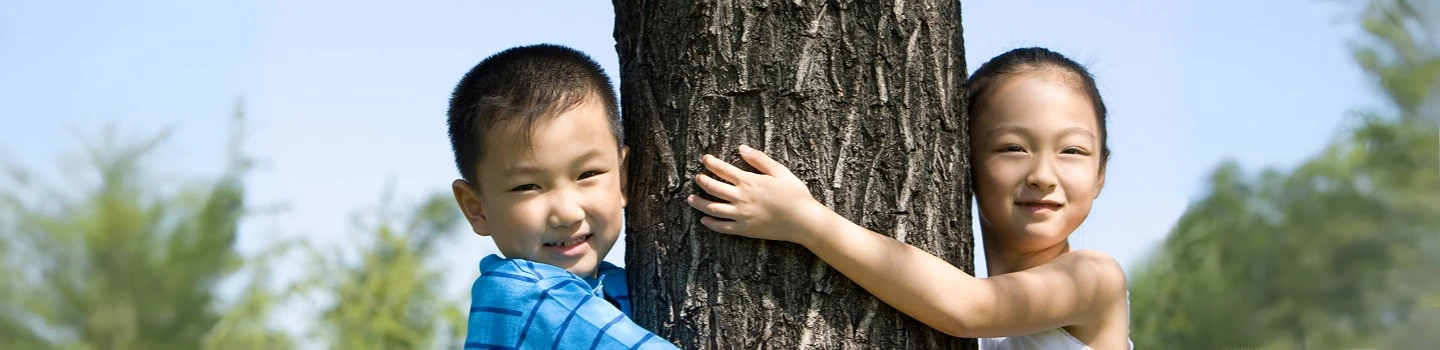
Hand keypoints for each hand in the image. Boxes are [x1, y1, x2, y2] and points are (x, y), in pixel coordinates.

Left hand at [686, 145, 834, 245]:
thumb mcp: (780, 171)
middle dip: (702, 180)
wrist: (803, 221)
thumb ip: (759, 159)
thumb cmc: (795, 194)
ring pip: (712, 208)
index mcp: (748, 181)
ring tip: (690, 199)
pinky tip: (704, 220)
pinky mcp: (744, 230)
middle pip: (713, 187)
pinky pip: (722, 227)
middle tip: (697, 177)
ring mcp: (740, 215)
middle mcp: (740, 197)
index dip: (711, 163)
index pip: (722, 169)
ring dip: (698, 203)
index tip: (705, 159)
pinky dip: (710, 223)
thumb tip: (742, 148)